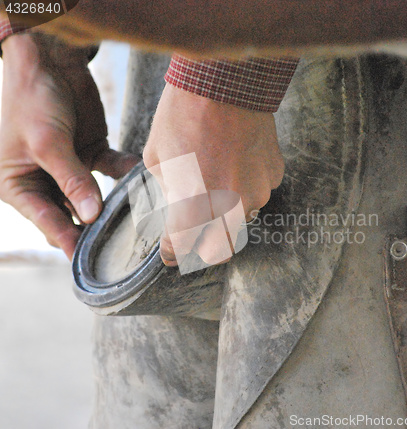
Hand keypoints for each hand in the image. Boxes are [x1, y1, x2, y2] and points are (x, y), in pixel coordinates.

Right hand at [0, 33, 138, 257]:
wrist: (49, 60)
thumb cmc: (32, 99)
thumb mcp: (48, 143)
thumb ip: (72, 180)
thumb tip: (91, 216)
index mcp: (19, 184)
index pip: (46, 221)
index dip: (66, 241)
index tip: (87, 262)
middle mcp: (44, 180)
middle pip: (71, 213)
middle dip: (92, 226)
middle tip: (120, 243)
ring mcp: (70, 167)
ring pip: (93, 195)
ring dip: (112, 202)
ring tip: (135, 218)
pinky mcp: (91, 152)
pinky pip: (110, 169)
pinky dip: (123, 173)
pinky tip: (139, 176)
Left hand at [143, 84, 283, 266]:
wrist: (224, 82)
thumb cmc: (182, 116)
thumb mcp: (157, 158)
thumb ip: (169, 192)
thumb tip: (177, 203)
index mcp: (193, 205)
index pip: (182, 248)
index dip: (173, 252)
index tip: (170, 252)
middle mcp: (229, 206)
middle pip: (220, 250)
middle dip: (204, 249)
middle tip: (194, 236)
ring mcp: (256, 192)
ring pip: (241, 221)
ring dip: (226, 215)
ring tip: (215, 187)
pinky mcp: (272, 176)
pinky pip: (257, 193)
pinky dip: (245, 189)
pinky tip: (235, 165)